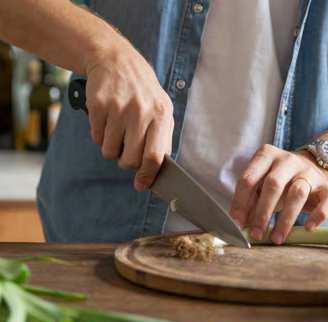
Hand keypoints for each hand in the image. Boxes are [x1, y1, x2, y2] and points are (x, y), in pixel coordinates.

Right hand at [84, 39, 173, 191]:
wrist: (116, 60)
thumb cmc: (143, 93)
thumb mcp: (161, 110)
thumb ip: (162, 139)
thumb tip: (156, 172)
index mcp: (161, 115)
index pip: (155, 156)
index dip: (147, 175)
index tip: (140, 185)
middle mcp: (141, 111)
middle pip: (130, 159)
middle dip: (127, 163)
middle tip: (126, 152)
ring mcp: (118, 107)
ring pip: (110, 152)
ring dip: (112, 149)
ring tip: (117, 132)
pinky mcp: (97, 104)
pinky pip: (96, 138)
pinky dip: (100, 136)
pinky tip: (106, 120)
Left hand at [230, 144, 327, 244]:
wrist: (314, 167)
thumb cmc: (280, 181)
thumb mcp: (261, 185)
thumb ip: (250, 201)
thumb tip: (240, 223)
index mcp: (267, 156)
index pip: (249, 179)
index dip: (241, 203)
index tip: (238, 224)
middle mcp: (288, 161)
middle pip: (274, 184)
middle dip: (262, 212)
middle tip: (256, 234)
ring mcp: (309, 172)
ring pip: (298, 193)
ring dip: (285, 219)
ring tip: (276, 238)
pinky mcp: (327, 187)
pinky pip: (327, 200)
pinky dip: (319, 215)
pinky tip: (308, 228)